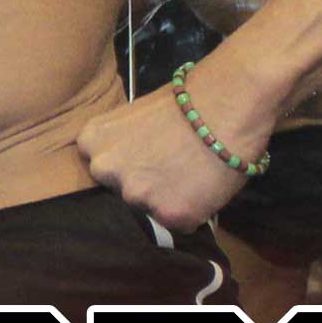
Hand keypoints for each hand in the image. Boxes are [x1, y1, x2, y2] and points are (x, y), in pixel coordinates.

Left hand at [78, 82, 261, 230]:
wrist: (229, 104)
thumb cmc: (188, 100)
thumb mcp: (137, 113)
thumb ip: (122, 140)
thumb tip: (129, 158)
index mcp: (92, 140)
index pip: (99, 166)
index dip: (125, 164)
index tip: (144, 157)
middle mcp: (106, 170)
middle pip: (118, 191)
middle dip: (140, 185)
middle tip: (169, 169)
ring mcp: (136, 195)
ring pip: (147, 210)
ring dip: (166, 201)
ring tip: (192, 176)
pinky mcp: (169, 216)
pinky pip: (178, 223)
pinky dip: (191, 211)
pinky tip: (205, 187)